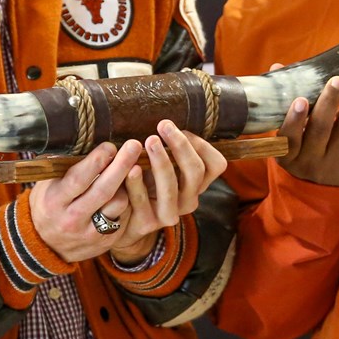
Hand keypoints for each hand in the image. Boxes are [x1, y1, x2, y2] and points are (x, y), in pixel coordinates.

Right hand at [27, 140, 145, 262]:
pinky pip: (125, 216)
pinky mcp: (106, 241)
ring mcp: (91, 233)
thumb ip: (64, 168)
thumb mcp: (47, 186)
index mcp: (55, 202)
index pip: (79, 179)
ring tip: (130, 168)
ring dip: (127, 183)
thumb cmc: (49, 205)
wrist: (46, 246)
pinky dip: (129, 200)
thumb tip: (85, 141)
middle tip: (134, 146)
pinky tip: (128, 188)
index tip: (110, 146)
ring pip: (119, 203)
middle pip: (103, 190)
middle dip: (121, 165)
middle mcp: (72, 219)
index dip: (96, 161)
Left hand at [110, 120, 228, 261]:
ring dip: (161, 162)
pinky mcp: (147, 222)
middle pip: (195, 171)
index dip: (200, 144)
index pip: (215, 164)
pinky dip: (137, 183)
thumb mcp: (161, 164)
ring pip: (172, 188)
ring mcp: (169, 214)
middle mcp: (189, 200)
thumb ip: (169, 148)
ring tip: (149, 141)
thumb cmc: (143, 181)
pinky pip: (143, 201)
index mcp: (197, 184)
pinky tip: (131, 169)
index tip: (180, 128)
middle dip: (180, 146)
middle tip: (163, 125)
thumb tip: (166, 115)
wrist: (123, 220)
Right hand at [275, 74, 338, 186]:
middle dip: (330, 100)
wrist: (322, 197)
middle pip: (322, 128)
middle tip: (337, 80)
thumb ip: (284, 104)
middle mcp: (310, 164)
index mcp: (288, 156)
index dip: (295, 118)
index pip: (290, 137)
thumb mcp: (289, 137)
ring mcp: (334, 169)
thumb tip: (277, 67)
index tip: (301, 100)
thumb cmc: (304, 154)